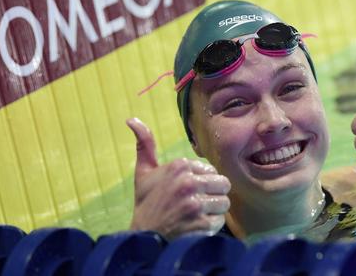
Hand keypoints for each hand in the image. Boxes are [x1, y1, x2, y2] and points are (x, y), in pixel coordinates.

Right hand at [127, 118, 230, 238]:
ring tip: (195, 215)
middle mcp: (188, 182)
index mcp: (179, 166)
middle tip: (196, 204)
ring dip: (213, 211)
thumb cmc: (146, 203)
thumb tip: (132, 119)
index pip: (211, 171)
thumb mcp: (143, 172)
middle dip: (212, 195)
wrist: (143, 237)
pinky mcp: (202, 223)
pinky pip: (220, 220)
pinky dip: (210, 226)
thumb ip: (144, 144)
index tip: (187, 191)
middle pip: (224, 184)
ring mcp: (195, 204)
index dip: (202, 182)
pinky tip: (195, 226)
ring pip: (224, 202)